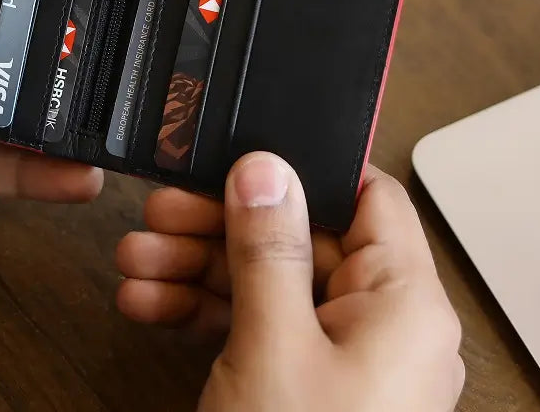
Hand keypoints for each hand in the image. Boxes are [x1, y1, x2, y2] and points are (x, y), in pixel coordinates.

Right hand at [117, 153, 462, 411]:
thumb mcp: (274, 344)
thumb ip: (271, 247)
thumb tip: (267, 167)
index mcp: (404, 302)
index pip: (365, 198)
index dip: (305, 167)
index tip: (242, 153)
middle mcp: (381, 324)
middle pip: (301, 239)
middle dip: (220, 225)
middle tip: (161, 212)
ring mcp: (341, 358)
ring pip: (268, 283)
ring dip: (197, 267)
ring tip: (135, 260)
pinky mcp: (306, 386)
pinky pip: (257, 326)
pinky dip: (204, 312)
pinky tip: (151, 303)